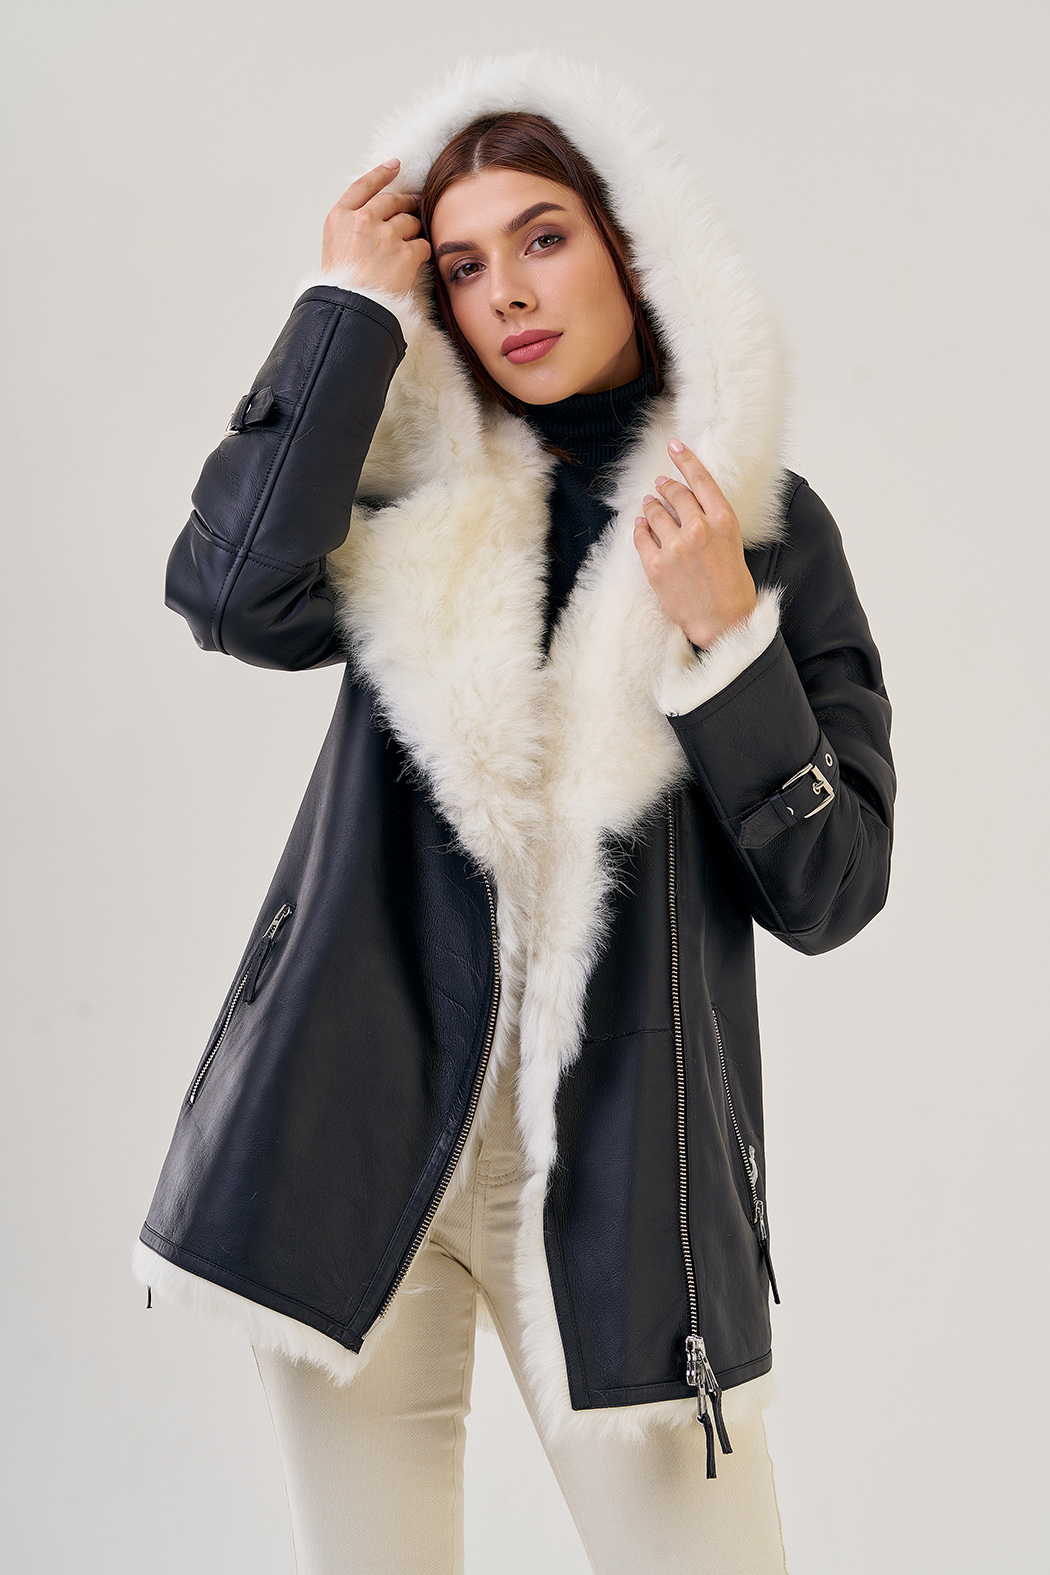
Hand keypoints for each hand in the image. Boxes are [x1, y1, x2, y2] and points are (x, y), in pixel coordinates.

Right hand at [320, 160, 430, 296]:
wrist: (351, 312)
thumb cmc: (340, 288)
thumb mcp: (332, 249)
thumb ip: (350, 229)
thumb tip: (369, 220)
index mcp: (339, 218)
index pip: (364, 186)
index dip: (381, 173)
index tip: (395, 165)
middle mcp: (362, 220)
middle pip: (392, 200)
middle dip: (406, 201)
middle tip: (414, 204)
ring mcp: (385, 235)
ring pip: (410, 221)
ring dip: (413, 230)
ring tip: (409, 244)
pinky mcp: (405, 252)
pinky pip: (422, 244)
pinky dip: (422, 252)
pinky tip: (415, 261)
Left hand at [633, 440, 756, 647]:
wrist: (724, 622)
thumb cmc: (733, 587)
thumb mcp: (733, 545)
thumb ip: (713, 522)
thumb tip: (691, 505)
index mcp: (723, 522)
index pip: (701, 480)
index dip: (685, 459)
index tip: (674, 446)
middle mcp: (699, 529)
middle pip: (675, 493)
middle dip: (666, 486)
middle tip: (661, 484)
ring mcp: (675, 547)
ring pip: (654, 512)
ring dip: (650, 506)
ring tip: (649, 504)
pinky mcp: (656, 565)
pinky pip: (641, 537)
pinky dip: (639, 528)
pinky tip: (640, 526)